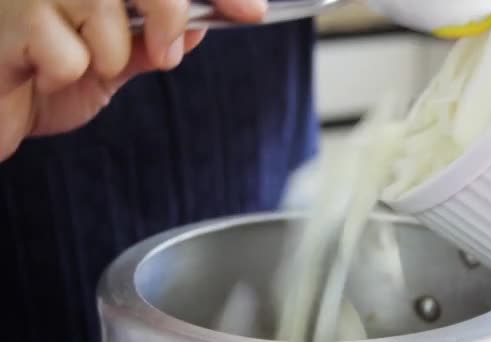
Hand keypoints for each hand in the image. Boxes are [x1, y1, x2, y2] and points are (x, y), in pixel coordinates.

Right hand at [0, 0, 266, 161]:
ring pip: (104, 11)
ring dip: (106, 55)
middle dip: (169, 14)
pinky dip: (65, 75)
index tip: (251, 11)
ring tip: (74, 67)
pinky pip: (66, 52)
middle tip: (165, 53)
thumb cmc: (47, 80)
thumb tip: (201, 25)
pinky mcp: (6, 20)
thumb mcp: (112, 62)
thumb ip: (152, 40)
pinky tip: (38, 73)